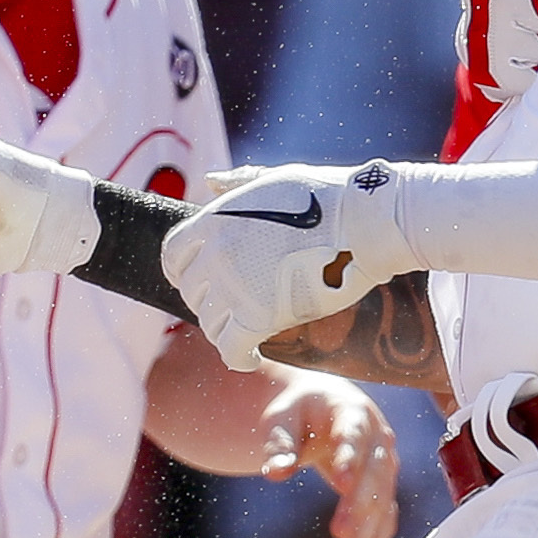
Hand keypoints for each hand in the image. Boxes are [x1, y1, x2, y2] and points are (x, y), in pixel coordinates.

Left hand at [162, 160, 428, 359]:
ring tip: (247, 330)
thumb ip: (237, 183)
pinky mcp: (259, 318)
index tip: (198, 280)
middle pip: (192, 292)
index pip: (173, 255)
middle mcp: (217, 254)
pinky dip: (240, 358)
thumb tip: (209, 180)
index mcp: (215, 219)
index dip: (183, 271)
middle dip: (210, 300)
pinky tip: (251, 358)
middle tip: (234, 306)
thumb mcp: (274, 179)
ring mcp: (235, 287)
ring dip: (226, 329)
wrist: (364, 221)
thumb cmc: (328, 195)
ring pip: (210, 324)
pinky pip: (232, 351)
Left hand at [252, 369, 401, 537]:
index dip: (350, 458)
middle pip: (374, 474)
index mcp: (353, 412)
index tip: (342, 484)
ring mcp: (385, 464)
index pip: (354, 435)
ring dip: (367, 532)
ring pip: (383, 500)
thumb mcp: (281, 418)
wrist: (324, 405)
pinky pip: (386, 515)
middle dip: (359, 505)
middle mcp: (378, 438)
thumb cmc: (300, 410)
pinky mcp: (384, 486)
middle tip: (340, 533)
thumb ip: (279, 443)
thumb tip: (275, 472)